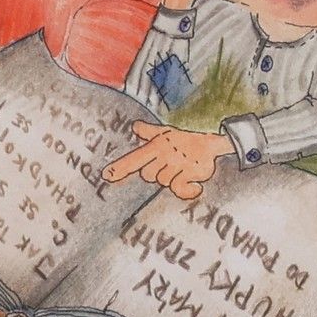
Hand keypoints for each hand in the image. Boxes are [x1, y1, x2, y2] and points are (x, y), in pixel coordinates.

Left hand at [103, 122, 228, 199]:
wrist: (210, 144)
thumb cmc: (185, 140)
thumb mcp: (166, 133)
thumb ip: (148, 132)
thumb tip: (134, 126)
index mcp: (157, 145)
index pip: (134, 158)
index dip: (120, 168)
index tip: (106, 175)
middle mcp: (165, 153)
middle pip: (148, 175)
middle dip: (157, 173)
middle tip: (172, 163)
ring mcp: (178, 162)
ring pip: (164, 182)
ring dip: (173, 179)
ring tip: (183, 168)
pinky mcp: (191, 171)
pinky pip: (180, 188)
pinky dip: (187, 190)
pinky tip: (194, 185)